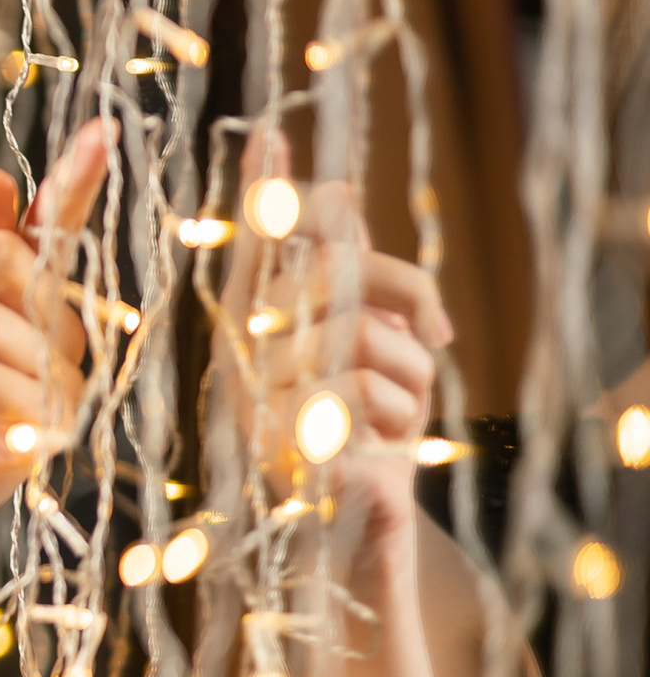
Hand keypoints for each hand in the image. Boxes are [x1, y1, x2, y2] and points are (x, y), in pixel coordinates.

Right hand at [216, 148, 450, 579]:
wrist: (351, 546)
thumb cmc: (359, 444)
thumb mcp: (368, 355)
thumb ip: (349, 282)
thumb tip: (342, 197)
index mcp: (252, 324)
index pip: (259, 242)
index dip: (265, 187)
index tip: (270, 130)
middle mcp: (237, 352)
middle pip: (331, 275)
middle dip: (406, 292)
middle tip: (440, 333)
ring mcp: (250, 397)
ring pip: (354, 333)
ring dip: (409, 373)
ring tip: (405, 414)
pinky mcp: (277, 440)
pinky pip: (355, 388)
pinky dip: (397, 414)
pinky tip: (388, 446)